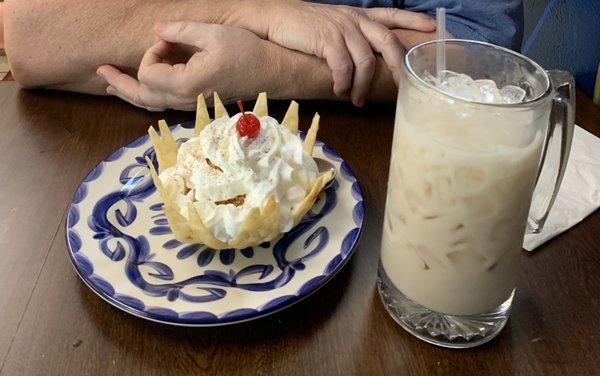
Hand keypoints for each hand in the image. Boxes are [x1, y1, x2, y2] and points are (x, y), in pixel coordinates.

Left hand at [96, 22, 271, 110]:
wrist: (269, 73)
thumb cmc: (245, 53)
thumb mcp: (212, 34)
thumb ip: (180, 31)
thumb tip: (157, 29)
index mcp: (186, 84)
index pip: (148, 72)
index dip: (152, 52)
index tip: (170, 38)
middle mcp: (184, 100)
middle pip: (141, 96)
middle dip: (120, 81)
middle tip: (101, 69)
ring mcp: (189, 104)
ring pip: (150, 104)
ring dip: (129, 92)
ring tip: (111, 84)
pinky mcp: (194, 102)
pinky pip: (162, 103)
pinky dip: (145, 96)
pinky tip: (138, 91)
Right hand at [256, 2, 434, 105]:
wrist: (276, 18)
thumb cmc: (304, 26)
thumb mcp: (333, 25)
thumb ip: (352, 37)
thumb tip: (365, 62)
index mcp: (358, 15)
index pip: (392, 14)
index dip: (413, 20)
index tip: (432, 28)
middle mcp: (355, 20)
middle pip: (388, 42)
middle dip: (398, 67)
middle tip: (401, 88)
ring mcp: (341, 29)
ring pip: (366, 61)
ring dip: (363, 86)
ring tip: (358, 101)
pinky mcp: (326, 40)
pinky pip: (343, 67)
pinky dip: (343, 83)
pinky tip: (339, 91)